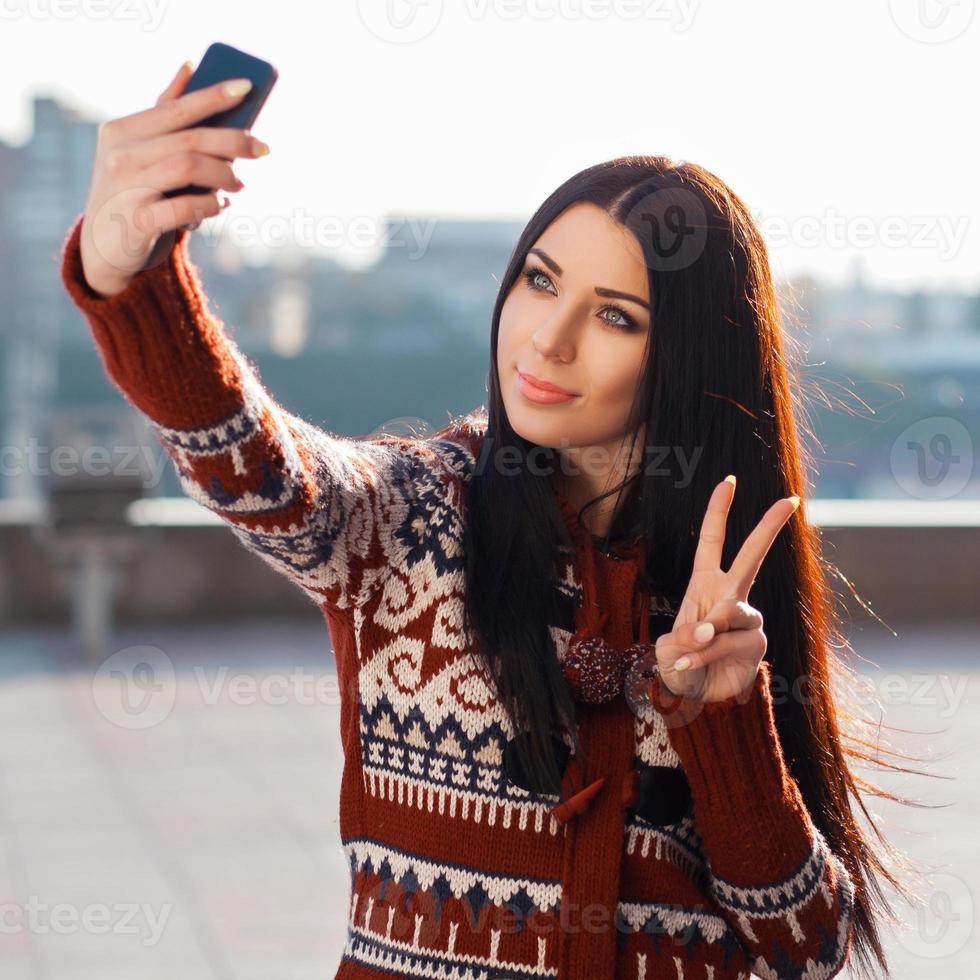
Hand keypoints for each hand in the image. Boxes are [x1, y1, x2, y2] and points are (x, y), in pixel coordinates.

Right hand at [79, 61, 269, 296]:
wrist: (104, 250)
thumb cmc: (133, 194)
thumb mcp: (141, 152)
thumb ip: (165, 114)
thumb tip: (190, 66)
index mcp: (121, 131)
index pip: (176, 108)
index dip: (213, 96)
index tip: (249, 87)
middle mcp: (119, 155)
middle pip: (190, 139)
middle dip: (234, 141)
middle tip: (262, 149)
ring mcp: (126, 188)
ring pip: (189, 167)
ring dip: (225, 175)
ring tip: (239, 184)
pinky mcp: (137, 221)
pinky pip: (185, 207)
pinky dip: (211, 205)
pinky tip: (220, 205)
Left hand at [654, 475, 799, 701]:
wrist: (694, 697)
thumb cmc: (679, 665)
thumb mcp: (669, 648)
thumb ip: (683, 638)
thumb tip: (706, 633)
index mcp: (705, 583)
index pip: (713, 540)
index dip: (719, 510)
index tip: (729, 480)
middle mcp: (731, 595)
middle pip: (753, 555)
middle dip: (770, 527)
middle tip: (790, 500)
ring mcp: (747, 620)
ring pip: (733, 614)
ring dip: (709, 631)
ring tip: (690, 646)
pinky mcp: (755, 645)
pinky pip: (732, 642)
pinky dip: (709, 654)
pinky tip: (691, 666)